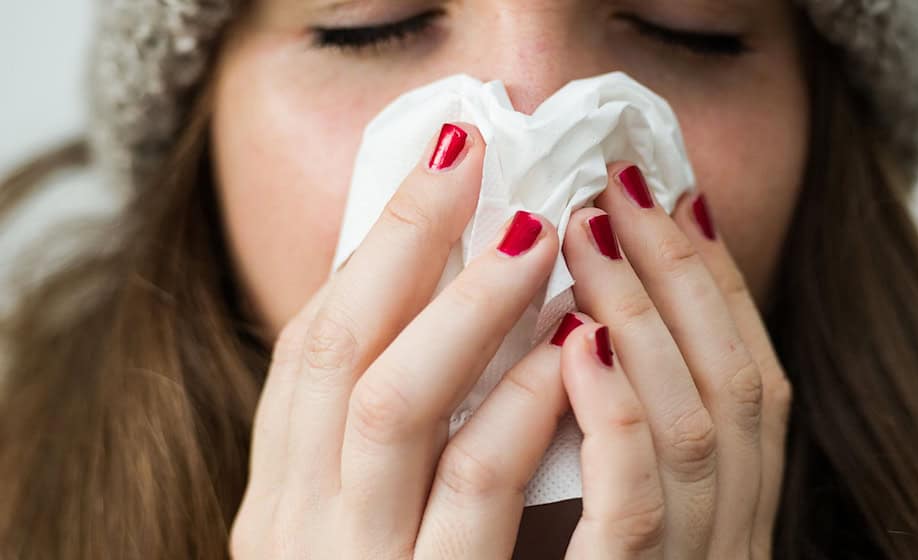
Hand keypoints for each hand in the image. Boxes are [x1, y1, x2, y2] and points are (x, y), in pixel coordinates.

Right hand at [230, 123, 572, 557]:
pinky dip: (523, 401)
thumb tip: (447, 310)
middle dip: (403, 240)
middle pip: (336, 350)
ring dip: (470, 304)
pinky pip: (477, 482)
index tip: (432, 171)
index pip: (308, 347)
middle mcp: (297, 523)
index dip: (369, 249)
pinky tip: (570, 347)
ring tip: (535, 236)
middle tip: (470, 161)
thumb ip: (388, 442)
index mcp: (279, 497)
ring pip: (396, 404)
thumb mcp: (359, 528)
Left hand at [556, 162, 792, 558]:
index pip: (750, 379)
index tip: (674, 198)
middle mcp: (731, 537)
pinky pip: (637, 504)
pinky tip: (576, 342)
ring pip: (693, 426)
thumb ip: (622, 428)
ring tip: (586, 230)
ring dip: (642, 314)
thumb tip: (581, 317)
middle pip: (732, 383)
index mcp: (734, 513)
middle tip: (620, 184)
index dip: (717, 281)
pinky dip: (615, 415)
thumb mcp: (606, 511)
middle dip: (681, 272)